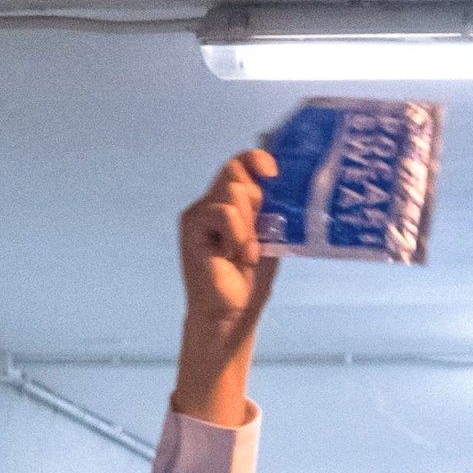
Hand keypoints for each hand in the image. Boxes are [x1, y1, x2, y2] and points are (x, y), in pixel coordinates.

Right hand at [171, 148, 281, 423]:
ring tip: (245, 252)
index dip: (257, 159)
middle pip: (235, 170)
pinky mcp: (191, 224)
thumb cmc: (249, 281)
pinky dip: (238, 234)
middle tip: (258, 233)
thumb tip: (281, 182)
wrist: (231, 313)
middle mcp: (212, 202)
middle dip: (256, 199)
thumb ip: (270, 210)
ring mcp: (200, 212)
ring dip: (249, 225)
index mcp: (231, 202)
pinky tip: (235, 255)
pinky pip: (225, 212)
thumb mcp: (269, 238)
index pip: (241, 164)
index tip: (273, 173)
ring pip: (233, 192)